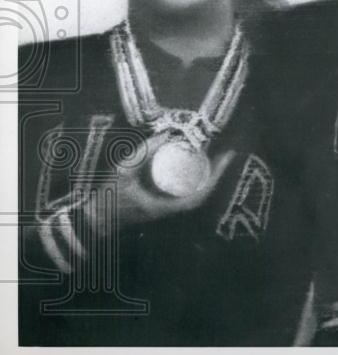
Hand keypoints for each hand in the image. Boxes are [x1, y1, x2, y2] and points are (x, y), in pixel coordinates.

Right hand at [85, 133, 235, 232]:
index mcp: (164, 207)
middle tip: (224, 154)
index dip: (215, 179)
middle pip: (201, 192)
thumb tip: (164, 136)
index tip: (225, 161)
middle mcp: (169, 209)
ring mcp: (166, 207)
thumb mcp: (124, 171)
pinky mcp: (162, 203)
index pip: (198, 197)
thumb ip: (142, 153)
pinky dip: (194, 179)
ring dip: (206, 176)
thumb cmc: (109, 198)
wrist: (95, 219)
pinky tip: (196, 166)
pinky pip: (185, 192)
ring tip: (215, 157)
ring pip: (194, 192)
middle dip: (215, 173)